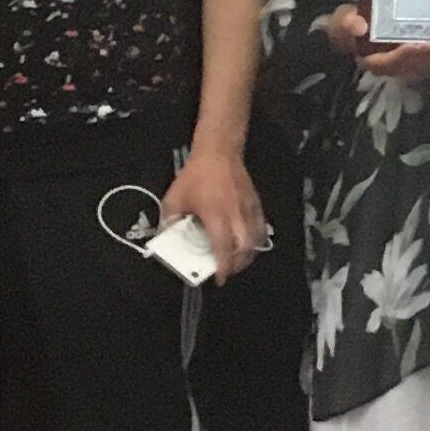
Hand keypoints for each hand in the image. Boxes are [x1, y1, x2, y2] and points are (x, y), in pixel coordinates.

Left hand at [159, 148, 267, 280]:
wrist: (219, 152)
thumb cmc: (196, 175)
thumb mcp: (174, 197)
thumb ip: (170, 220)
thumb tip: (168, 236)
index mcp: (216, 216)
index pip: (223, 248)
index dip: (222, 267)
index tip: (219, 278)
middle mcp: (236, 216)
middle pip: (245, 249)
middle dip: (237, 265)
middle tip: (226, 270)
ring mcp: (248, 210)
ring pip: (256, 240)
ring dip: (248, 254)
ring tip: (237, 260)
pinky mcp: (255, 204)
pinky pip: (261, 228)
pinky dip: (256, 240)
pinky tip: (248, 243)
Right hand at [339, 6, 429, 84]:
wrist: (348, 29)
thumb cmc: (347, 23)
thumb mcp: (344, 20)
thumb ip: (350, 23)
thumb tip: (360, 28)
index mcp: (367, 59)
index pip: (386, 62)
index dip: (402, 55)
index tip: (416, 45)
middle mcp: (380, 67)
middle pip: (403, 66)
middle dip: (420, 58)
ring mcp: (391, 67)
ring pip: (410, 68)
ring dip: (426, 61)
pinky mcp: (400, 64)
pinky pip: (414, 66)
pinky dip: (426, 62)